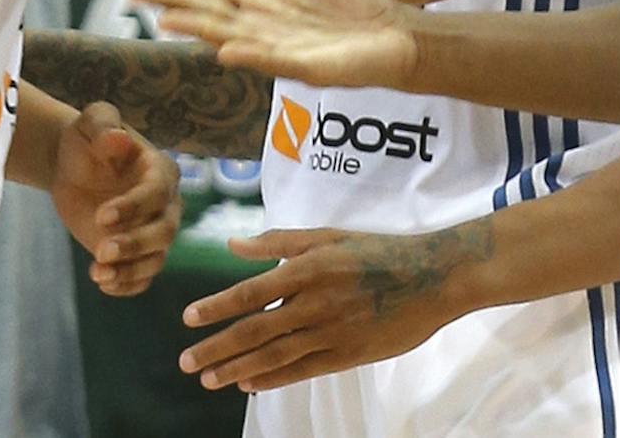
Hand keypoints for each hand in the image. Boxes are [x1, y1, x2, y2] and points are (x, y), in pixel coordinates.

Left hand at [50, 101, 180, 295]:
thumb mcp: (90, 124)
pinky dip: (127, 285)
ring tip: (98, 274)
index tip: (101, 216)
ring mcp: (153, 231)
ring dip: (130, 271)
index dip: (132, 207)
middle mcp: (166, 204)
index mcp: (160, 170)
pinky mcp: (138, 254)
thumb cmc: (86, 140)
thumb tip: (119, 138)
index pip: (156, 193)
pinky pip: (143, 277)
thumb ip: (104, 126)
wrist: (74, 166)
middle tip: (101, 251)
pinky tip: (103, 283)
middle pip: (164, 232)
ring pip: (156, 259)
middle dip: (135, 244)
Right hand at [129, 0, 420, 89]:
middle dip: (173, 2)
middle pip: (210, 13)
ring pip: (233, 37)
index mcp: (262, 5)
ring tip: (166, 20)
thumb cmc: (355, 5)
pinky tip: (226, 51)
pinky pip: (276, 61)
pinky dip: (251, 57)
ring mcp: (284, 50)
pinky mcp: (311, 68)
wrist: (400, 34)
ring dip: (200, 30)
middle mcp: (264, 29)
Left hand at [177, 226, 464, 391]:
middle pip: (255, 329)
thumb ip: (279, 241)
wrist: (433, 277)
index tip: (188, 319)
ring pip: (275, 354)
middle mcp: (315, 302)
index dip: (216, 307)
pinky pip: (303, 370)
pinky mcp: (349, 355)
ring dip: (237, 367)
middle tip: (186, 361)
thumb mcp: (328, 235)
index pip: (250, 292)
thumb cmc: (378, 250)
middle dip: (216, 346)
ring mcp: (332, 332)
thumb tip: (233, 244)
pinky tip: (249, 383)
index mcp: (307, 268)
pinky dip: (273, 378)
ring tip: (209, 378)